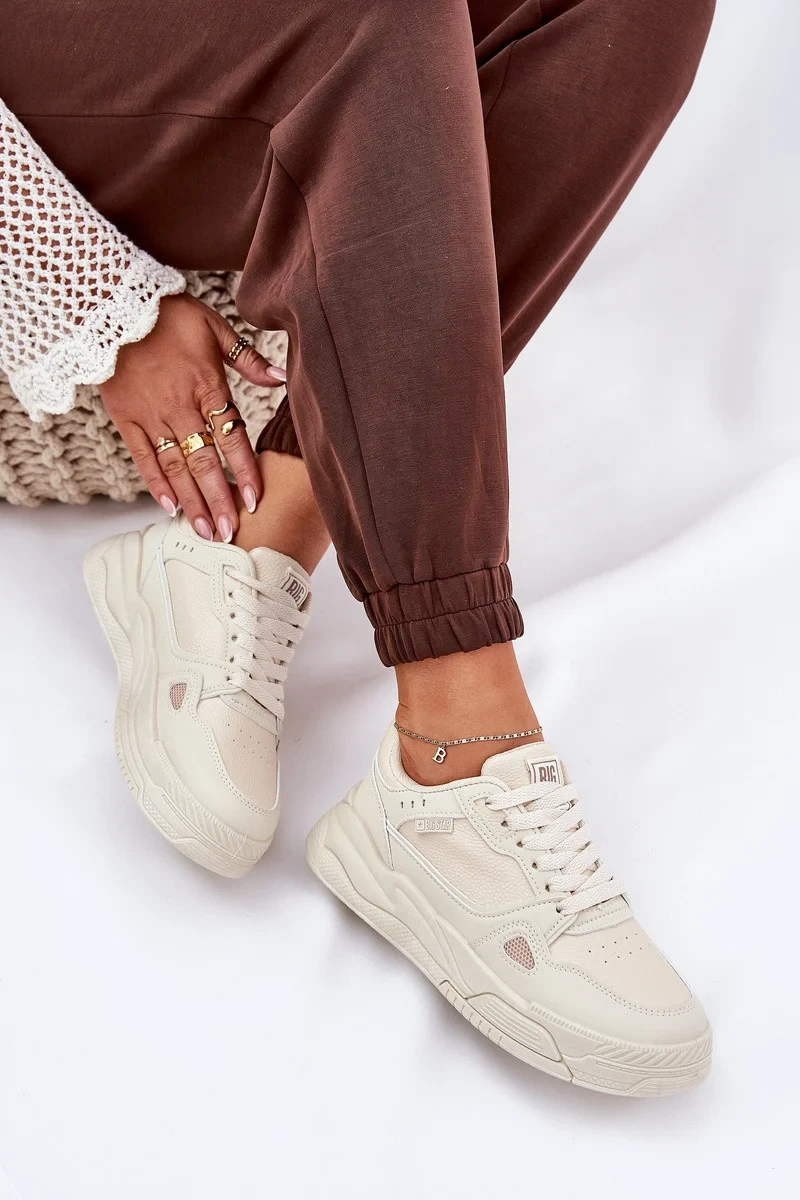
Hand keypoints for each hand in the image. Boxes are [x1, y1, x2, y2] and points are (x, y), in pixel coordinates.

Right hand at [99, 293, 285, 540]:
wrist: (111, 304)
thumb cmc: (167, 313)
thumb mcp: (214, 326)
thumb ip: (247, 359)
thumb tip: (281, 378)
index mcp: (207, 386)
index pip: (232, 437)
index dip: (244, 471)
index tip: (255, 500)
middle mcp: (181, 407)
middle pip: (205, 462)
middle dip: (219, 500)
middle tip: (230, 533)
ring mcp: (151, 415)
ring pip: (175, 467)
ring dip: (191, 501)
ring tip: (205, 530)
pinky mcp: (126, 418)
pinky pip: (143, 457)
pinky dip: (155, 483)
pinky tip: (169, 507)